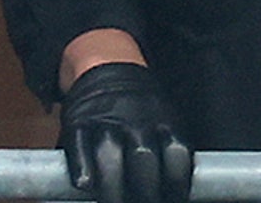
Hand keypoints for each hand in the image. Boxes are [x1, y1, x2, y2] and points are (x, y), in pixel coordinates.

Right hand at [59, 63, 192, 202]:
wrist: (107, 71)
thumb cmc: (141, 108)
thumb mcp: (166, 119)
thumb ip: (170, 149)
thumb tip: (182, 188)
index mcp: (166, 122)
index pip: (177, 155)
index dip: (176, 183)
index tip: (175, 199)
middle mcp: (138, 122)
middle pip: (144, 160)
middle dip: (146, 191)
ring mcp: (107, 123)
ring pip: (111, 157)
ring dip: (113, 189)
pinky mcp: (78, 125)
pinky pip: (79, 149)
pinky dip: (82, 169)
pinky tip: (86, 186)